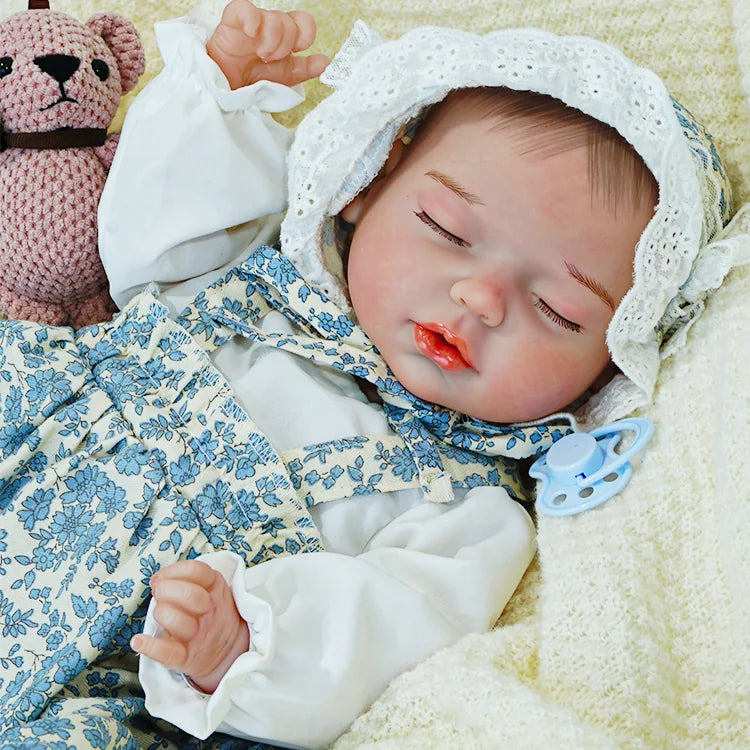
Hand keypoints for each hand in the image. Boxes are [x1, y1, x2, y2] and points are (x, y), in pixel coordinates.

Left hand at [130, 560, 249, 693]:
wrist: (228, 648)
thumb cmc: (210, 612)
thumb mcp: (211, 588)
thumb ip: (188, 579)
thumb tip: (156, 580)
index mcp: (216, 588)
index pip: (197, 571)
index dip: (174, 571)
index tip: (161, 578)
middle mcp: (210, 611)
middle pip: (190, 595)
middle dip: (166, 590)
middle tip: (158, 593)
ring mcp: (199, 635)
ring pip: (178, 621)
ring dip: (161, 613)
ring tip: (159, 613)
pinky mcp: (186, 657)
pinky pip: (168, 653)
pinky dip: (150, 647)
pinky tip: (138, 641)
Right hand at [206, 0, 328, 88]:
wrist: (229, 89)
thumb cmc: (255, 80)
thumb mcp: (285, 77)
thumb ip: (306, 69)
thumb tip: (326, 62)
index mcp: (285, 36)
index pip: (304, 21)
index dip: (305, 33)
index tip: (298, 49)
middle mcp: (270, 26)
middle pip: (288, 22)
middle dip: (284, 44)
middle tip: (271, 58)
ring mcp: (252, 23)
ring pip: (272, 17)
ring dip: (271, 40)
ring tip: (261, 55)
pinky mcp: (233, 21)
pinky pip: (245, 9)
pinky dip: (251, 21)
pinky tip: (251, 35)